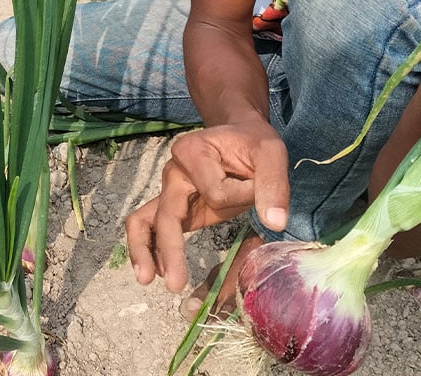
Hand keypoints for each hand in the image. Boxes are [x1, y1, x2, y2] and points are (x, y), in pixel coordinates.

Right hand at [124, 118, 287, 291]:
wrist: (241, 137)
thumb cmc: (253, 144)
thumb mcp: (270, 153)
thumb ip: (273, 184)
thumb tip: (275, 222)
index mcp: (193, 152)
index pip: (214, 193)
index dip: (240, 196)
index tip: (256, 185)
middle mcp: (174, 171)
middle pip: (166, 213)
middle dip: (169, 248)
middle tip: (176, 283)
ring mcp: (170, 190)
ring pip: (145, 221)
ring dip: (145, 251)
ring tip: (148, 280)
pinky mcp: (176, 207)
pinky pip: (151, 226)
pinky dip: (150, 249)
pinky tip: (159, 272)